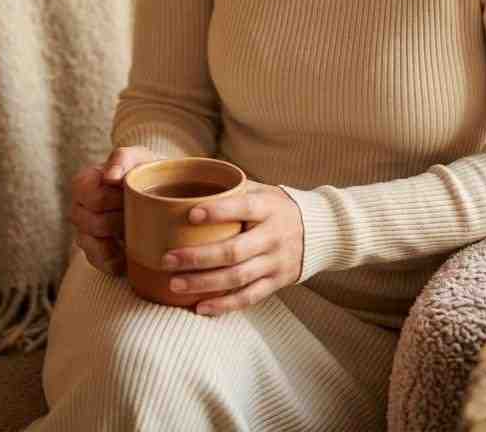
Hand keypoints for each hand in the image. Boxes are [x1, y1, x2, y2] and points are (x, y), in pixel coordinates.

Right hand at [69, 145, 162, 274]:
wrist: (156, 191)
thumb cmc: (142, 170)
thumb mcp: (137, 157)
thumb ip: (122, 159)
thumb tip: (109, 177)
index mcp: (83, 183)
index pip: (92, 197)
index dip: (114, 198)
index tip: (130, 193)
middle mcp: (78, 210)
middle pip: (94, 223)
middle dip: (121, 218)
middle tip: (141, 211)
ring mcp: (84, 234)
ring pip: (95, 244)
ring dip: (120, 237)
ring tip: (137, 227)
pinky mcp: (94, 254)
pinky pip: (100, 262)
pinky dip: (117, 259)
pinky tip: (130, 251)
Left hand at [160, 179, 303, 315]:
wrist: (318, 231)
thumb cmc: (276, 207)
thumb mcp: (262, 191)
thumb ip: (232, 189)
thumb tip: (189, 177)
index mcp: (269, 208)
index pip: (244, 208)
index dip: (218, 212)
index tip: (190, 214)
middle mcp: (274, 236)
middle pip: (234, 251)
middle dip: (198, 258)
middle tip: (167, 259)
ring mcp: (276, 262)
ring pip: (238, 277)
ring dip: (204, 283)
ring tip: (174, 284)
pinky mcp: (276, 283)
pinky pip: (248, 297)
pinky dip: (223, 305)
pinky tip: (199, 307)